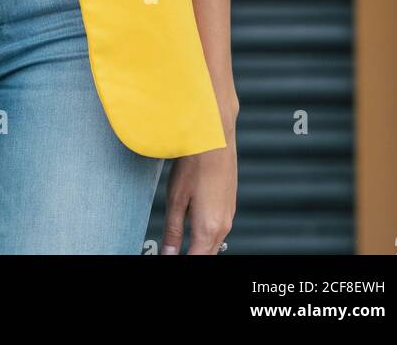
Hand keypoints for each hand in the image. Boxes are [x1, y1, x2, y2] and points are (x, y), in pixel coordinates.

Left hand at [160, 113, 237, 254]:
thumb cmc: (194, 162)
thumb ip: (173, 231)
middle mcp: (224, 226)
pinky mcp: (230, 204)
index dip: (178, 262)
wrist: (214, 134)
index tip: (166, 257)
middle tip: (171, 253)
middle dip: (190, 257)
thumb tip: (168, 254)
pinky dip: (206, 237)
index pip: (195, 261)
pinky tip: (194, 229)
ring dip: (199, 249)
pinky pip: (220, 231)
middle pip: (207, 255)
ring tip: (180, 246)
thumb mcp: (176, 199)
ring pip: (215, 245)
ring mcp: (229, 215)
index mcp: (208, 228)